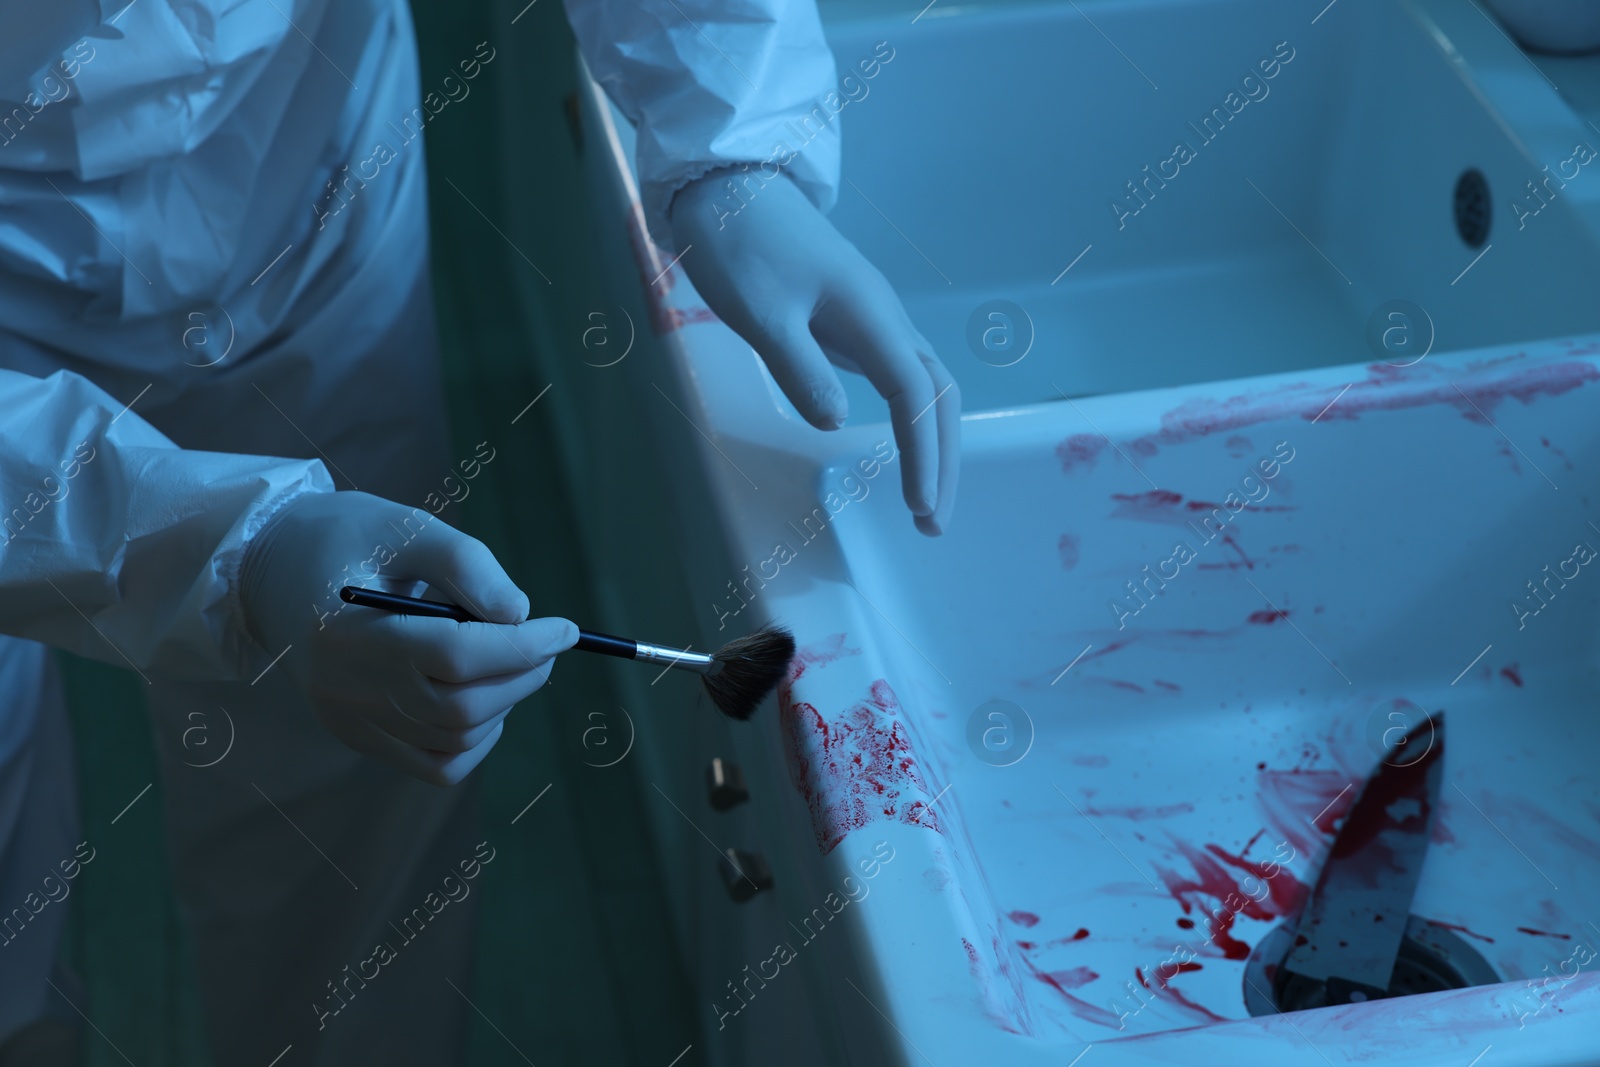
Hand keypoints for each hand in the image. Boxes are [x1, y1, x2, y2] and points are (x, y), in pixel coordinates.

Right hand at [238, 491, 575, 785]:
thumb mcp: (405, 526)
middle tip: (548, 641)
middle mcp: (342, 689)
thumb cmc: (348, 537)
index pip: (454, 656)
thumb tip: (521, 616)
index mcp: (345, 630)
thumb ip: (466, 563)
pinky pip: (436, 764)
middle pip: (461, 706)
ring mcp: (349, 721)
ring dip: (505, 703)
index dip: (521, 646)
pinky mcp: (359, 736)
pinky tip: (483, 696)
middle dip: (523, 674)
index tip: (566, 629)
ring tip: (510, 657)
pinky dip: (477, 739)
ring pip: (456, 740)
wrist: (271, 568)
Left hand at [671, 169, 959, 535]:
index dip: (922, 455)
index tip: (921, 506)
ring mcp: (874, 318)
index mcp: (869, 315)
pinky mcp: (856, 321)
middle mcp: (885, 317)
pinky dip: (915, 419)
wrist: (731, 187)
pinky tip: (906, 448)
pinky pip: (903, 376)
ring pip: (926, 384)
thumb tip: (835, 424)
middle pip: (937, 395)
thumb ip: (800, 369)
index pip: (913, 396)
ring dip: (933, 443)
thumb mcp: (760, 314)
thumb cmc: (742, 245)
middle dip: (942, 461)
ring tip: (925, 499)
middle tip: (932, 523)